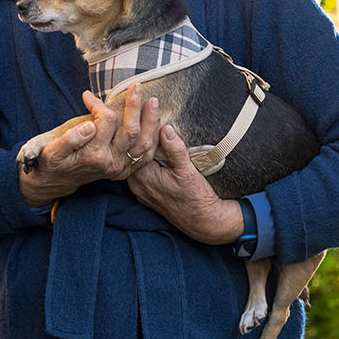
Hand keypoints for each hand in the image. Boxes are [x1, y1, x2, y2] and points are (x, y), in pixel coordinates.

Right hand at [19, 85, 159, 204]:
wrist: (56, 181)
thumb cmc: (52, 160)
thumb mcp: (52, 150)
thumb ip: (70, 139)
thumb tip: (89, 125)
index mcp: (93, 155)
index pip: (106, 121)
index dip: (98, 105)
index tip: (87, 97)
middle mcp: (111, 163)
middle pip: (131, 131)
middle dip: (134, 106)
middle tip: (136, 86)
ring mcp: (120, 168)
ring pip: (144, 143)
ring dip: (151, 121)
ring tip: (153, 101)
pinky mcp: (125, 170)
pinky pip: (146, 155)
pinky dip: (154, 139)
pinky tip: (157, 123)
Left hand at [127, 124, 243, 244]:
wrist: (204, 222)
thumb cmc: (197, 199)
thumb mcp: (188, 171)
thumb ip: (175, 149)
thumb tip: (165, 128)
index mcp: (143, 177)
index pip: (136, 148)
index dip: (142, 131)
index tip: (150, 115)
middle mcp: (136, 184)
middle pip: (133, 155)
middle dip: (141, 139)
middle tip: (149, 119)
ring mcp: (140, 191)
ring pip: (137, 164)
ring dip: (144, 151)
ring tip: (154, 133)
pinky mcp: (146, 194)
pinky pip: (142, 173)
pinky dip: (147, 162)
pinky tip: (157, 153)